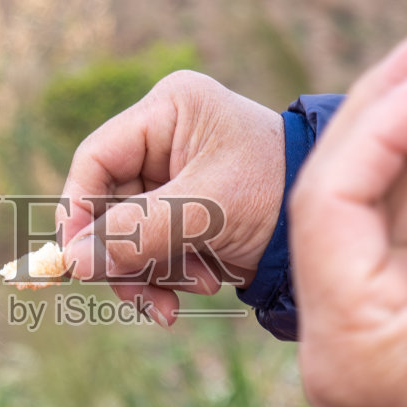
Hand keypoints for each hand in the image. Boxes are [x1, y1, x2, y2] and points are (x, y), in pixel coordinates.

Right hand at [57, 71, 285, 324]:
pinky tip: (202, 285)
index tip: (76, 260)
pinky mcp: (184, 212)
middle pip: (106, 204)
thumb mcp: (207, 210)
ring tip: (187, 293)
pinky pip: (150, 249)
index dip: (78, 210)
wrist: (335, 224)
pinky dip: (167, 276)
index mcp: (168, 110)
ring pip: (125, 234)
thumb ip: (137, 233)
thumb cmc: (277, 194)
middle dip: (124, 255)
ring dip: (148, 273)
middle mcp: (164, 138)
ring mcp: (172, 177)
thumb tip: (70, 263)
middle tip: (138, 295)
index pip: (96, 159)